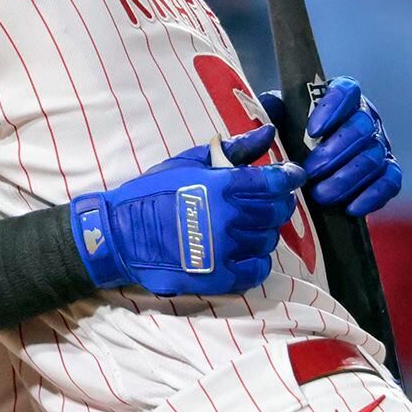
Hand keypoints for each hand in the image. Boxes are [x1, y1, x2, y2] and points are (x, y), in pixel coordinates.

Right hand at [71, 124, 304, 296]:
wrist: (120, 234)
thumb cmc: (152, 193)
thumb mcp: (189, 162)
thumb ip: (233, 150)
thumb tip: (269, 133)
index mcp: (221, 186)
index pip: (274, 182)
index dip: (288, 176)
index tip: (290, 175)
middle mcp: (227, 218)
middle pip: (276, 211)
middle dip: (278, 202)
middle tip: (267, 200)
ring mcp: (224, 251)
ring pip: (268, 239)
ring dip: (263, 230)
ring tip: (246, 225)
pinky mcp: (218, 277)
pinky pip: (257, 269)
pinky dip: (256, 260)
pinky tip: (242, 250)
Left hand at [258, 76, 400, 216]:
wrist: (302, 176)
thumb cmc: (289, 141)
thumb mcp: (275, 124)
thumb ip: (269, 115)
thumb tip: (268, 121)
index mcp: (341, 99)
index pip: (346, 90)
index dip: (333, 108)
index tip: (312, 131)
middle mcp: (365, 118)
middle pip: (362, 126)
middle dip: (335, 152)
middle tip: (310, 172)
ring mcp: (380, 145)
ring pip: (373, 157)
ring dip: (346, 179)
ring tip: (320, 195)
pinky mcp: (388, 173)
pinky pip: (390, 182)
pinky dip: (372, 196)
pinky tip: (350, 208)